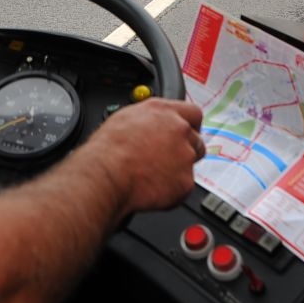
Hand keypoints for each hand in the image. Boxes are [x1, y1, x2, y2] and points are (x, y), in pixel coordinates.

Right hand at [79, 97, 204, 214]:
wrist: (107, 174)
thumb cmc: (108, 148)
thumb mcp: (126, 118)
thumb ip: (148, 119)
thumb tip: (150, 125)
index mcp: (164, 112)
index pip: (193, 113)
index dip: (191, 125)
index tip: (187, 132)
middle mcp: (179, 130)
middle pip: (196, 140)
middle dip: (186, 150)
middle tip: (167, 159)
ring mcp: (185, 156)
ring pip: (190, 164)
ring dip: (178, 169)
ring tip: (154, 174)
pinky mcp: (185, 181)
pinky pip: (184, 186)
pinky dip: (172, 190)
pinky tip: (153, 187)